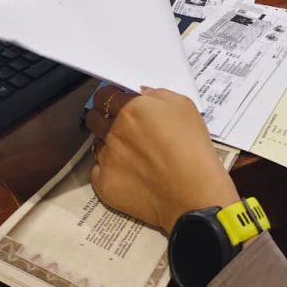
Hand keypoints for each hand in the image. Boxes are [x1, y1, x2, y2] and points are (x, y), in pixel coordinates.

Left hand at [86, 85, 238, 232]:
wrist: (192, 192)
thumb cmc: (192, 147)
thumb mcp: (183, 106)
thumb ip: (158, 94)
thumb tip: (142, 94)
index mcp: (131, 108)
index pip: (105, 95)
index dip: (111, 98)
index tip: (118, 103)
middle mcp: (114, 131)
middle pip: (94, 118)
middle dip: (103, 118)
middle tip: (121, 126)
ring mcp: (107, 158)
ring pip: (97, 144)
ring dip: (109, 145)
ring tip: (131, 154)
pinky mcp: (105, 183)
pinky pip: (97, 171)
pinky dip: (108, 170)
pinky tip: (127, 172)